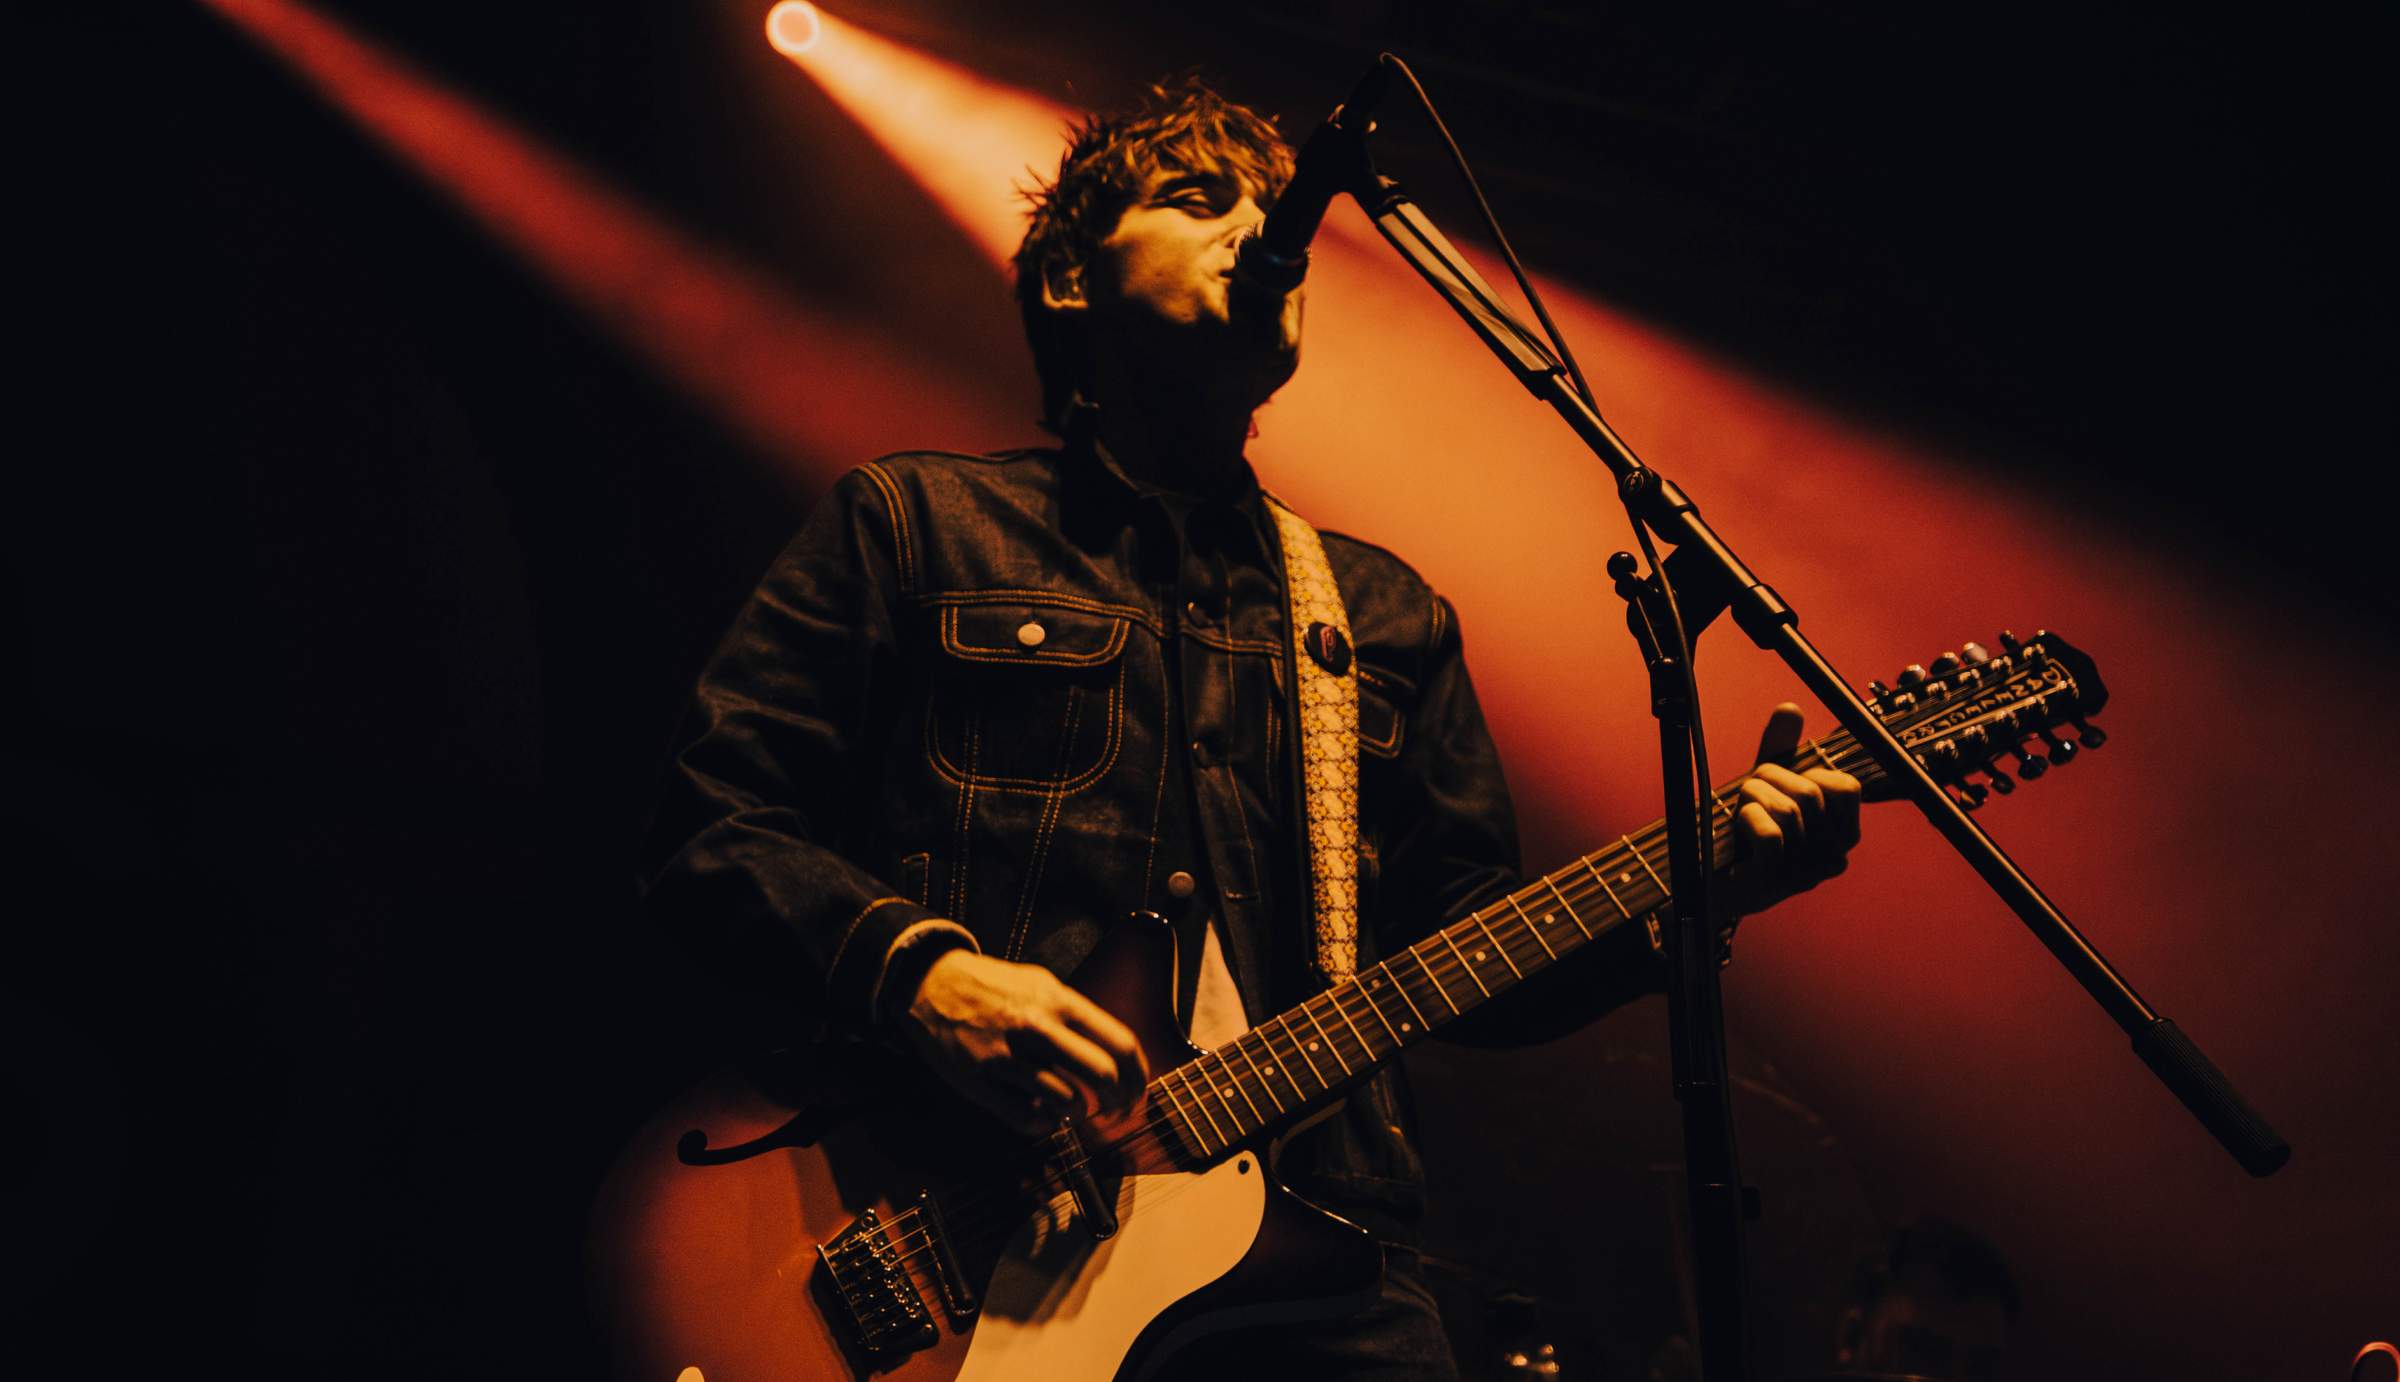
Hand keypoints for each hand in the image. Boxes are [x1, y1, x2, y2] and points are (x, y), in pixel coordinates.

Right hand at [901, 950, 1148, 1137]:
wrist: (932, 984)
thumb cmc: (994, 987)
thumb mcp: (1041, 984)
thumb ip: (1076, 1014)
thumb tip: (1114, 1051)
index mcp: (1059, 1001)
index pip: (1120, 1043)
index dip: (1138, 1075)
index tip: (1137, 1092)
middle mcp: (1038, 1027)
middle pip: (1102, 1076)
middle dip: (1117, 1102)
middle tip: (1114, 1112)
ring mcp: (1009, 1055)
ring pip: (1067, 1100)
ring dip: (1077, 1113)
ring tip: (1073, 1109)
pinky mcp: (983, 1081)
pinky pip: (1028, 1118)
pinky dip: (1044, 1125)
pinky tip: (1043, 1116)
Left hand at [1721, 703, 1862, 918]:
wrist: (1711, 877)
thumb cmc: (1747, 828)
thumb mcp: (1766, 784)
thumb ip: (1781, 749)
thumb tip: (1790, 708)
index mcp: (1842, 831)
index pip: (1848, 787)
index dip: (1810, 774)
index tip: (1785, 785)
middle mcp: (1833, 855)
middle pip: (1810, 793)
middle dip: (1768, 780)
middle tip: (1750, 797)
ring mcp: (1806, 873)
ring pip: (1788, 810)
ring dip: (1751, 800)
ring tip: (1742, 817)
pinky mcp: (1776, 883)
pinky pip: (1771, 835)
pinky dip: (1748, 821)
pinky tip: (1740, 836)